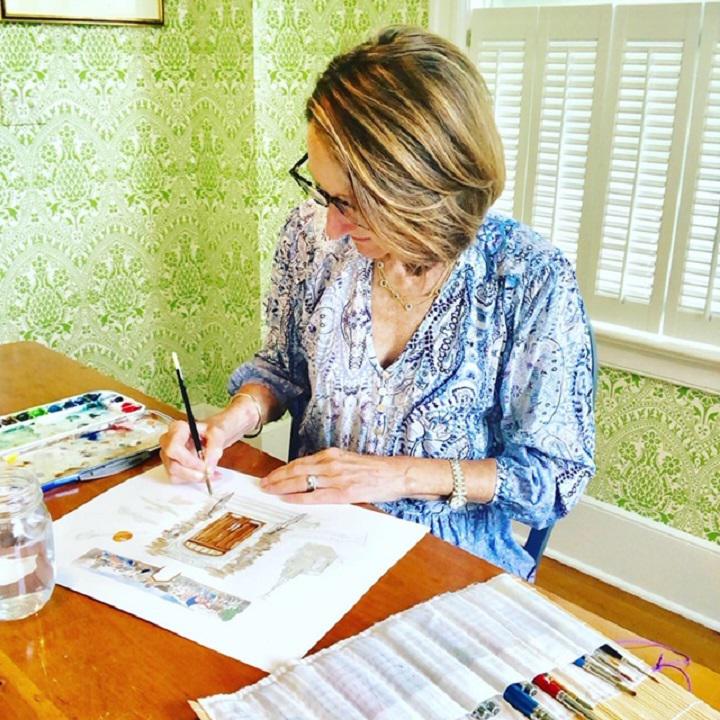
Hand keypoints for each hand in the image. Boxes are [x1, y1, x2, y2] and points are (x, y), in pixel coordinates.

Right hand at [159, 405, 255, 483]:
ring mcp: (168, 455)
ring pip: (174, 474)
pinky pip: (178, 478)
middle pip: (172, 464)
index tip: (203, 465)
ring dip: (194, 477)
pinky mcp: (172, 465)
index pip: (173, 448)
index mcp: (177, 428)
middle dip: (191, 472)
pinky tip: (206, 474)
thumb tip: (208, 467)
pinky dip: (193, 479)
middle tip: (207, 473)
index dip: (188, 460)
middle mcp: (168, 442)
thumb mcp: (218, 433)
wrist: (213, 434)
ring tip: (210, 473)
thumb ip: (214, 448)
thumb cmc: (212, 430)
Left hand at [259, 448, 411, 503]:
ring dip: (282, 486)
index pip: (301, 462)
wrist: (397, 473)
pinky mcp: (344, 492)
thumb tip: (314, 477)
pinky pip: (316, 496)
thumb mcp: (349, 462)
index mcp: (332, 455)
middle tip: (262, 484)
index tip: (270, 475)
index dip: (283, 470)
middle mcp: (331, 463)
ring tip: (268, 491)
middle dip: (276, 477)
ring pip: (302, 481)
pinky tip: (287, 499)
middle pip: (296, 470)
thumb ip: (332, 467)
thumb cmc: (376, 470)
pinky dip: (299, 497)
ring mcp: (337, 477)